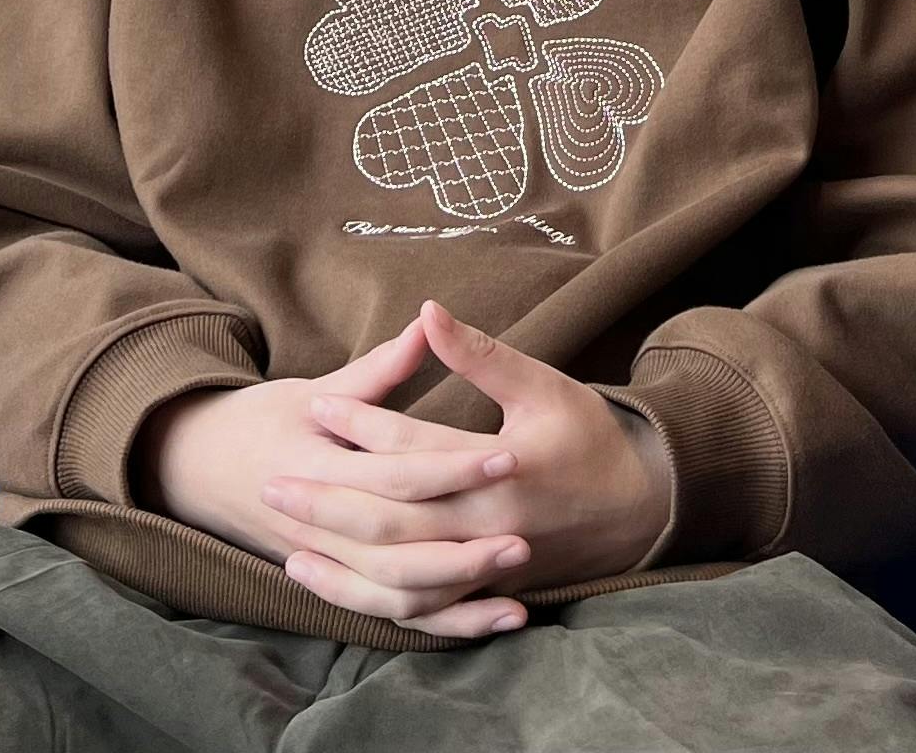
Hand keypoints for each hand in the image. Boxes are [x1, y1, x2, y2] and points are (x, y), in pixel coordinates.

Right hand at [145, 314, 535, 637]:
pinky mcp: (341, 584)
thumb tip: (431, 320)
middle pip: (401, 546)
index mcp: (316, 468)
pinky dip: (448, 624)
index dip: (453, 466)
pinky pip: (398, 615)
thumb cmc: (264, 420)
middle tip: (525, 529)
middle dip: (464, 542)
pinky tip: (498, 616)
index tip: (508, 456)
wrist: (201, 470)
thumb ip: (378, 370)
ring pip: (399, 593)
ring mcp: (330, 563)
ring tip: (516, 573)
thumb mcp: (314, 389)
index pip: (396, 473)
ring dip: (459, 589)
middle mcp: (321, 528)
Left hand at [263, 298, 676, 626]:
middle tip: (274, 483)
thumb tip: (428, 309)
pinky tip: (337, 584)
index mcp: (501, 472)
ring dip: (343, 560)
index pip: (414, 450)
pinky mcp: (485, 589)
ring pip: (400, 577)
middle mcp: (488, 527)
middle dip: (329, 502)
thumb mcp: (541, 384)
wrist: (641, 507)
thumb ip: (481, 354)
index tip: (315, 406)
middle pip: (393, 522)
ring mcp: (485, 566)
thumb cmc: (589, 436)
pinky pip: (420, 607)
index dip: (362, 424)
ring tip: (288, 543)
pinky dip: (373, 600)